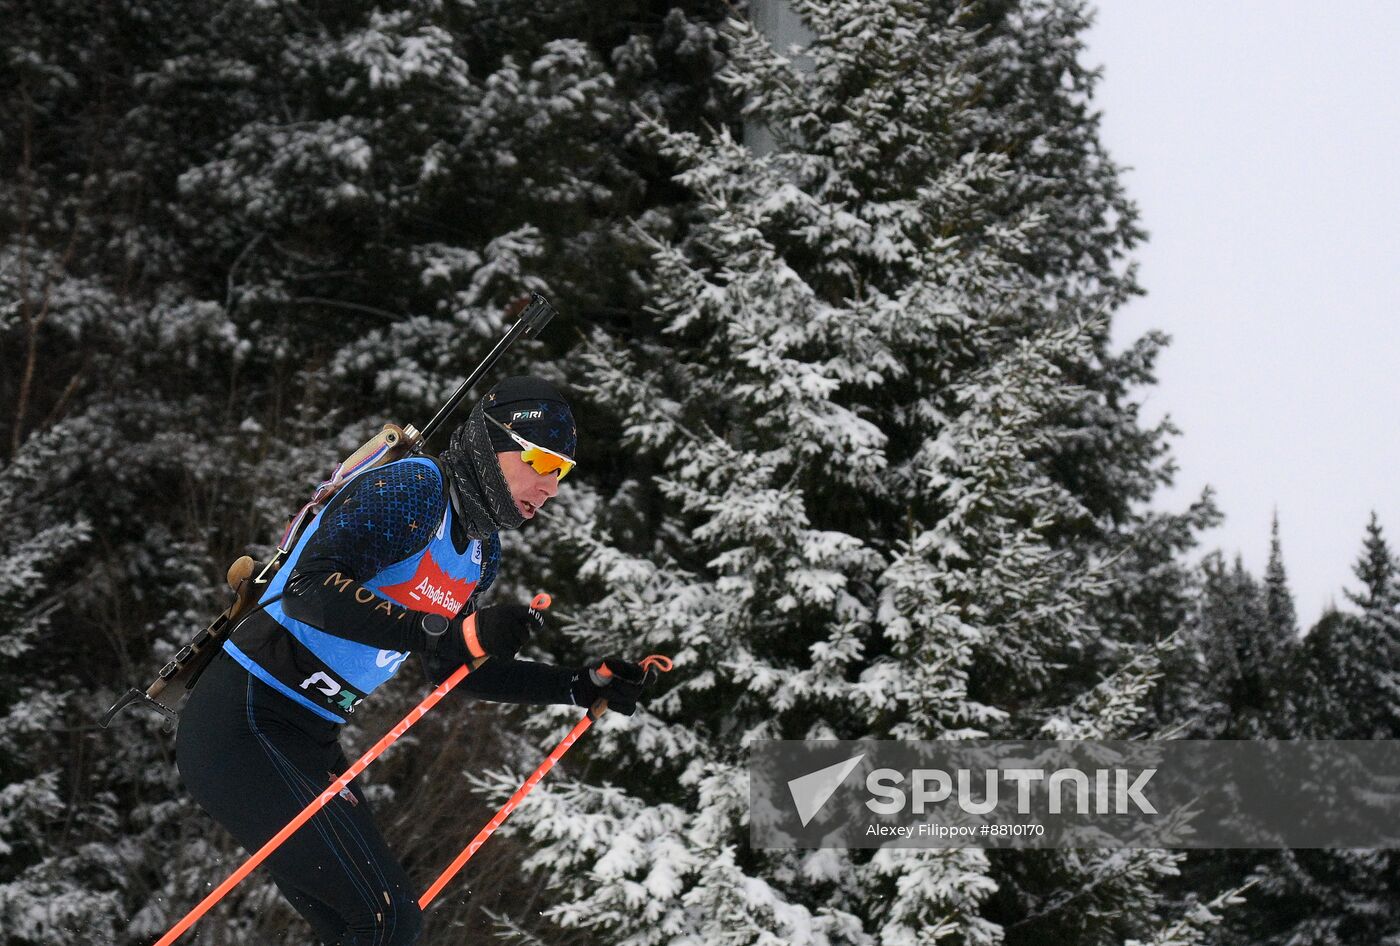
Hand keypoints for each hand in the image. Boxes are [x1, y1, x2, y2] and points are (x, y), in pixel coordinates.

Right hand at [425, 603, 541, 664]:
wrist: (466, 634)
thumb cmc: (485, 621)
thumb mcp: (500, 611)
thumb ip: (516, 614)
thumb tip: (536, 620)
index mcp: (508, 610)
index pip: (530, 615)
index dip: (537, 622)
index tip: (538, 626)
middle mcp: (507, 622)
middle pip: (526, 635)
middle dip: (521, 637)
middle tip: (510, 635)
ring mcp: (503, 636)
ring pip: (519, 646)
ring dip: (512, 646)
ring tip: (499, 640)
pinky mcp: (499, 649)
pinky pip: (511, 655)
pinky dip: (506, 655)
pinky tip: (496, 649)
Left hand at [570, 656, 647, 715]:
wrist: (581, 685)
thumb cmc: (595, 671)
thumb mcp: (607, 664)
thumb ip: (623, 667)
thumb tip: (639, 674)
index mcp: (634, 672)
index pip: (650, 677)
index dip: (649, 678)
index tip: (639, 676)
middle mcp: (635, 685)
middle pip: (638, 690)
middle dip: (622, 687)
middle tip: (611, 682)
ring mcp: (629, 697)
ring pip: (631, 700)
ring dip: (615, 696)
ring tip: (602, 691)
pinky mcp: (622, 707)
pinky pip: (628, 710)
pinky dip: (616, 706)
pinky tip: (607, 702)